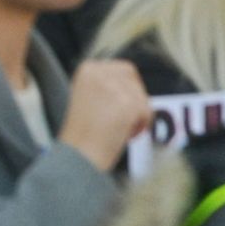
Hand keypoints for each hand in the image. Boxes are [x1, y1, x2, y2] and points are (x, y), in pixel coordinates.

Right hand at [60, 57, 152, 171]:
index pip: (122, 69)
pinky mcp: (127, 104)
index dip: (128, 88)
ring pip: (141, 96)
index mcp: (87, 69)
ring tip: (121, 131)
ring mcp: (114, 88)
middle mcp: (99, 73)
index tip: (124, 106)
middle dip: (135, 98)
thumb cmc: (82, 135)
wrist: (77, 156)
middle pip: (134, 79)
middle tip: (128, 119)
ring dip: (138, 114)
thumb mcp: (87, 98)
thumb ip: (105, 86)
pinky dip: (141, 126)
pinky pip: (146, 111)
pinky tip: (126, 135)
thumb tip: (130, 86)